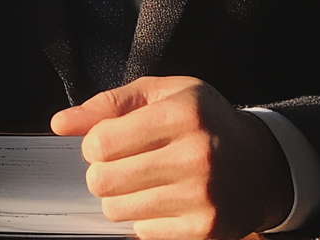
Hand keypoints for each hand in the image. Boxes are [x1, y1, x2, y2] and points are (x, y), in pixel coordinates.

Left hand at [50, 76, 292, 239]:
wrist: (260, 164)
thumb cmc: (204, 120)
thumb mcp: (163, 94)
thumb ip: (109, 104)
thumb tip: (59, 123)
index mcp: (183, 113)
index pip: (103, 142)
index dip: (94, 143)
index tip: (107, 140)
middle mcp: (195, 155)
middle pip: (104, 180)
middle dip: (102, 172)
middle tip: (120, 163)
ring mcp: (202, 198)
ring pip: (118, 210)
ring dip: (121, 196)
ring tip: (144, 180)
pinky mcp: (204, 231)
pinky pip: (143, 232)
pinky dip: (145, 218)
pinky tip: (165, 199)